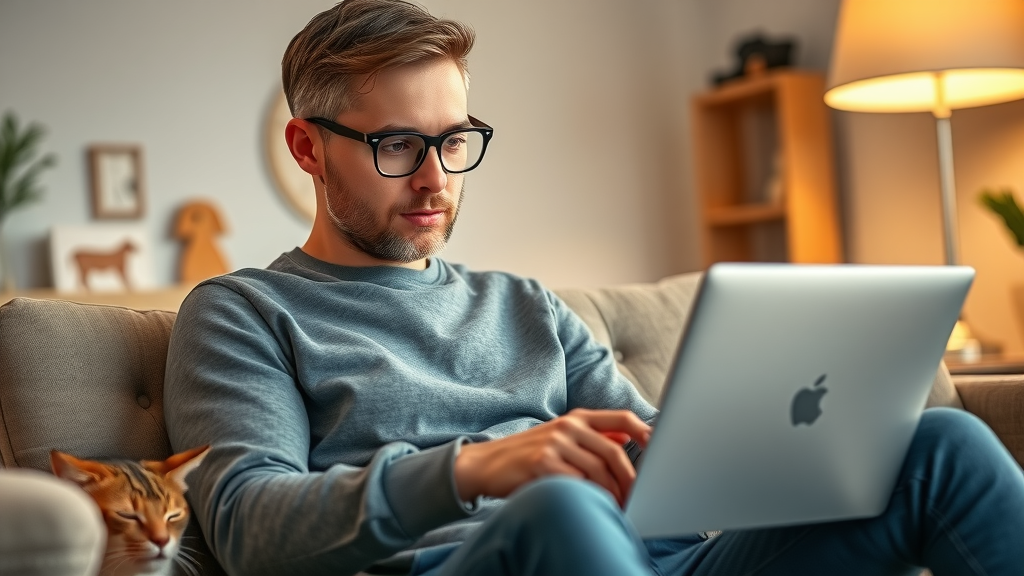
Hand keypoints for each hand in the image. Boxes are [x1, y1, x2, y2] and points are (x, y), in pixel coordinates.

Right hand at [453, 409, 650, 506]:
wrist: (486, 464)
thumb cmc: (528, 454)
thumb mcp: (561, 437)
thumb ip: (594, 436)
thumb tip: (629, 437)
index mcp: (578, 418)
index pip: (622, 419)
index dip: (646, 432)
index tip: (661, 449)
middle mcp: (569, 427)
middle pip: (614, 453)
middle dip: (630, 480)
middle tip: (638, 499)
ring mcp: (555, 444)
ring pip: (598, 472)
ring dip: (612, 495)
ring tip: (616, 509)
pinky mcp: (542, 464)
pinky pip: (577, 483)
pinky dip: (589, 498)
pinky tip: (591, 507)